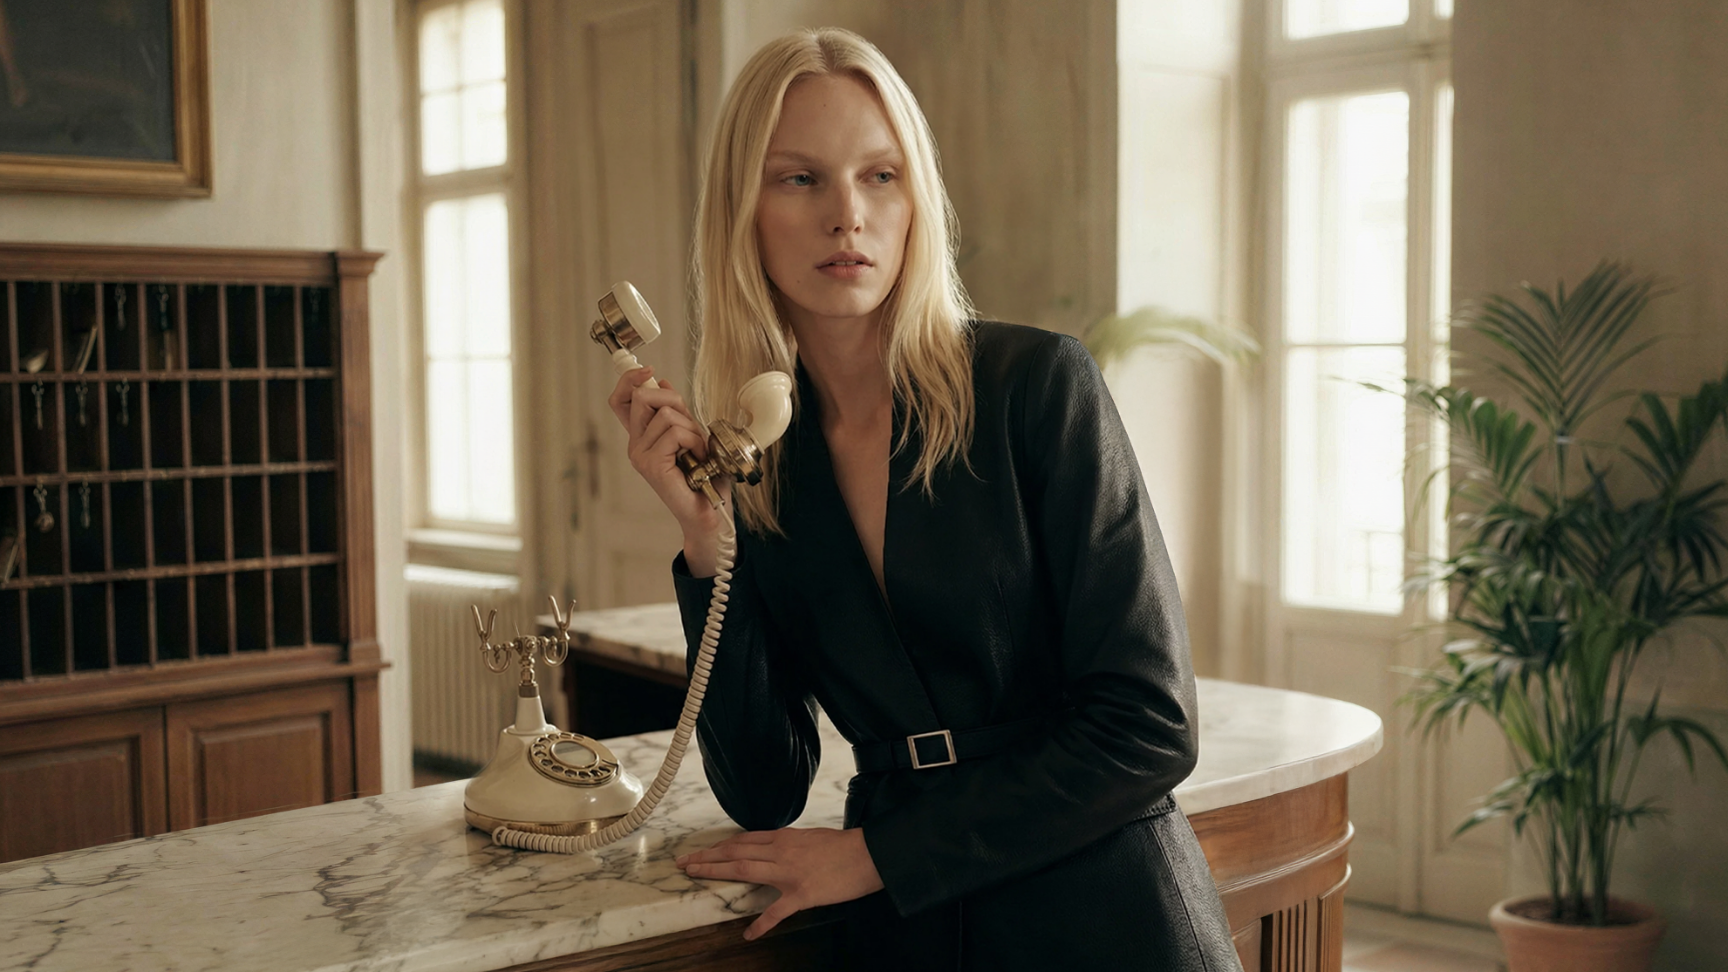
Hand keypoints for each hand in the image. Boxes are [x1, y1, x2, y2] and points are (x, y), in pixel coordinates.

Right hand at [607, 367, 732, 570]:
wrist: (710, 511)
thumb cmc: (704, 477)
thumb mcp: (691, 434)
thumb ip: (675, 412)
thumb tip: (662, 381)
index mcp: (642, 437)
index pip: (621, 400)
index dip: (630, 379)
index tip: (648, 370)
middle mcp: (636, 445)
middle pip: (643, 396)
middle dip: (674, 400)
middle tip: (690, 425)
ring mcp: (641, 455)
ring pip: (667, 415)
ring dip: (692, 429)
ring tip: (698, 451)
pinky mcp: (652, 464)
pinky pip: (675, 433)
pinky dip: (694, 441)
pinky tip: (698, 458)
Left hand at [675, 827, 883, 940]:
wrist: (867, 855)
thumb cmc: (842, 846)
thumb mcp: (809, 838)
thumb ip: (786, 844)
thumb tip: (768, 849)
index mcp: (783, 837)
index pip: (742, 840)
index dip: (717, 847)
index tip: (698, 852)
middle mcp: (781, 851)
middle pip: (735, 852)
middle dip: (707, 857)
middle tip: (684, 863)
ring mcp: (789, 872)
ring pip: (745, 869)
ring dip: (718, 872)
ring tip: (696, 877)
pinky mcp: (802, 894)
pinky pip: (776, 911)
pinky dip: (761, 924)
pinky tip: (748, 934)